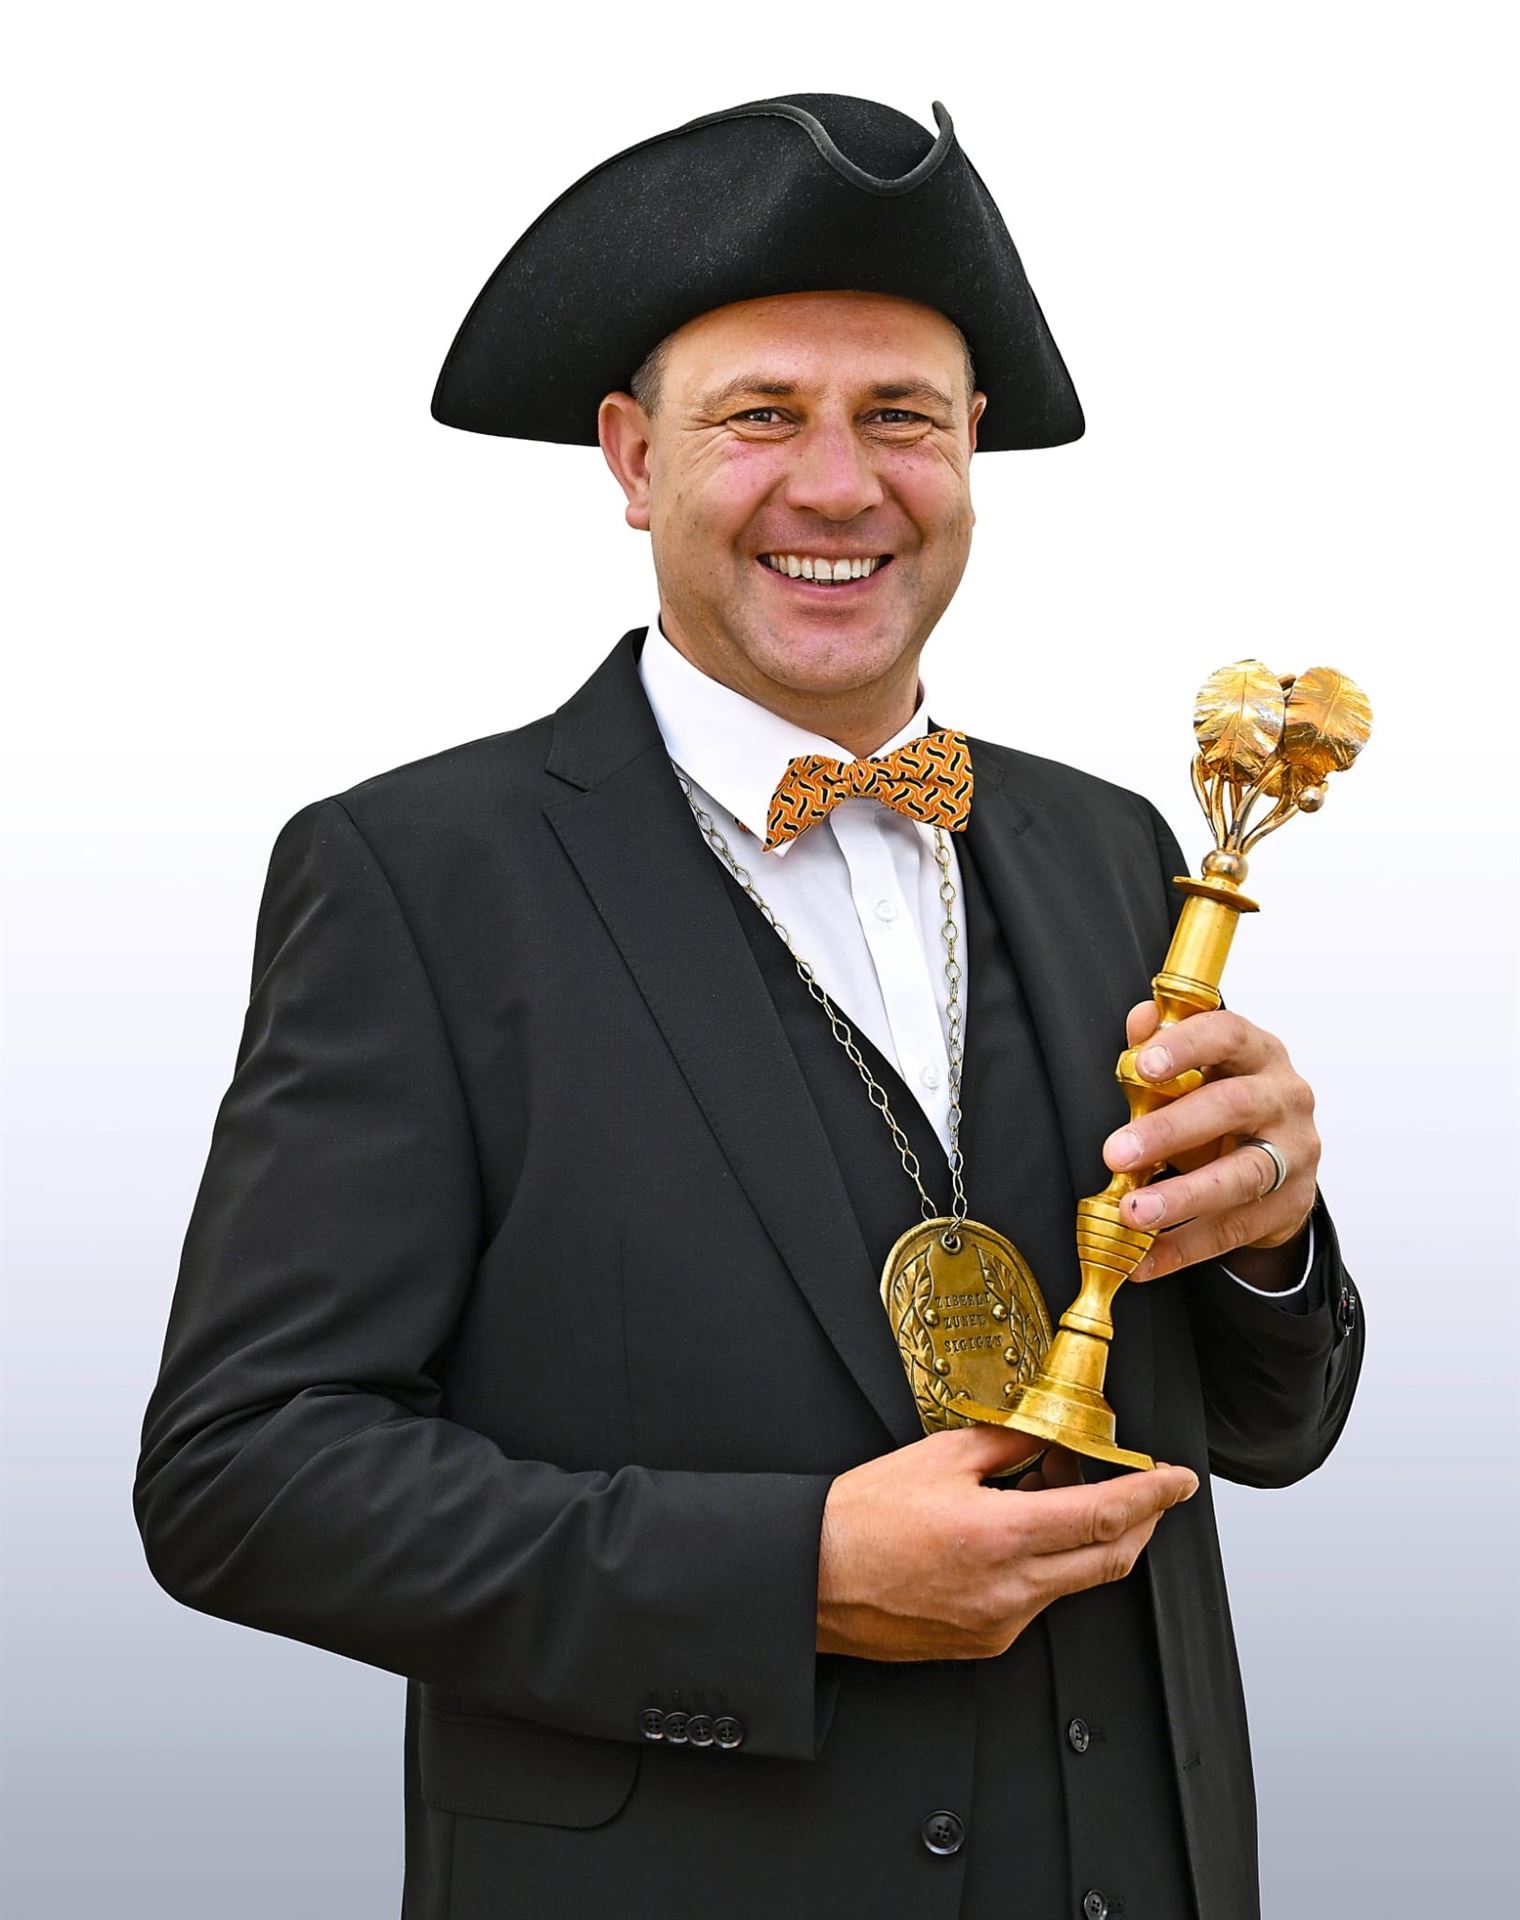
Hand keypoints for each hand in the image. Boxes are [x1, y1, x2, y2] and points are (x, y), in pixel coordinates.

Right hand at [815, 1426, 1197, 1660]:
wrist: (810, 1580)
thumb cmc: (859, 1518)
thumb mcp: (937, 1457)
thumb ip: (1005, 1444)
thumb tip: (1047, 1435)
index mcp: (1001, 1536)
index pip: (1106, 1514)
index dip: (1154, 1495)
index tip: (1179, 1480)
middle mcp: (1010, 1590)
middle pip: (1110, 1558)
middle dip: (1142, 1522)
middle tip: (1148, 1491)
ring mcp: (1000, 1623)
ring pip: (1074, 1581)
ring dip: (1086, 1538)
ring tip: (1054, 1494)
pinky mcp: (984, 1643)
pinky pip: (1036, 1602)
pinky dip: (1046, 1565)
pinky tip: (1019, 1534)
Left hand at [1103, 1000, 1318, 1284]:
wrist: (1280, 1160)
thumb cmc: (1224, 1103)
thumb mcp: (1198, 1072)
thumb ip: (1164, 1046)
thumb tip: (1140, 1021)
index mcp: (1258, 1053)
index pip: (1229, 1035)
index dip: (1187, 1046)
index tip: (1144, 1066)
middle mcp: (1285, 1098)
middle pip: (1233, 1108)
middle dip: (1170, 1130)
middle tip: (1116, 1152)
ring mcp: (1295, 1154)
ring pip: (1241, 1176)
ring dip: (1181, 1197)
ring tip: (1133, 1213)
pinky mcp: (1290, 1206)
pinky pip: (1233, 1230)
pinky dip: (1183, 1247)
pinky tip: (1144, 1259)